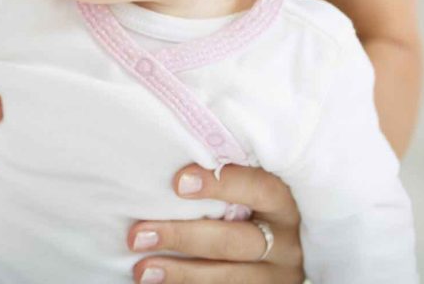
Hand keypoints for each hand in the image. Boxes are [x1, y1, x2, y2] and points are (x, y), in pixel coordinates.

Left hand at [129, 164, 304, 282]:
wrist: (276, 252)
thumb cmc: (247, 205)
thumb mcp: (248, 190)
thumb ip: (223, 176)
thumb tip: (170, 154)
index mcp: (282, 204)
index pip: (259, 189)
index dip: (221, 184)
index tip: (178, 182)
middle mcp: (285, 243)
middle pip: (236, 241)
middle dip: (183, 238)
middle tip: (138, 235)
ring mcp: (276, 275)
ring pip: (228, 277)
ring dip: (181, 273)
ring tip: (141, 270)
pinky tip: (159, 283)